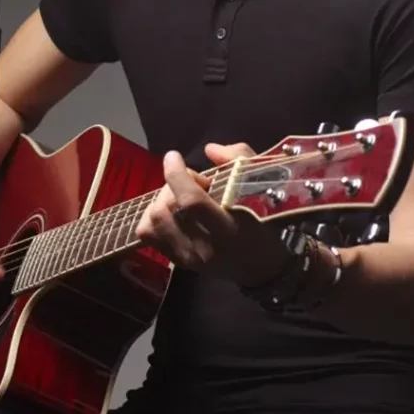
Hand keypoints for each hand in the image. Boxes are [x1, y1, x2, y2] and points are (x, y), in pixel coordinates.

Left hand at [135, 142, 287, 286]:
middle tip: (192, 182)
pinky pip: (148, 236)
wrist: (264, 263)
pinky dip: (153, 217)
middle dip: (172, 186)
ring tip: (180, 198)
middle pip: (166, 210)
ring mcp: (188, 258)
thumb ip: (238, 159)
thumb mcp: (261, 183)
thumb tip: (209, 150)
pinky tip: (172, 211)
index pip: (191, 202)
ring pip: (152, 223)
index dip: (177, 175)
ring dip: (160, 201)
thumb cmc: (265, 219)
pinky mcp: (178, 262)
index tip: (174, 157)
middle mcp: (204, 248)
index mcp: (229, 230)